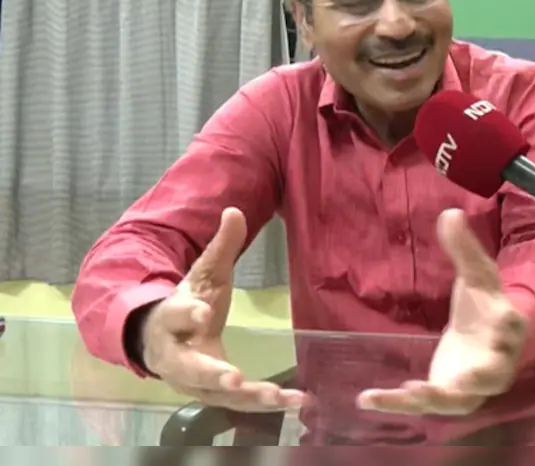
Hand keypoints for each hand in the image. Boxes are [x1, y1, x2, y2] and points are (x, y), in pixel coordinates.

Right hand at [139, 207, 305, 411]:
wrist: (158, 340)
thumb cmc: (186, 303)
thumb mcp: (203, 273)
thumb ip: (220, 246)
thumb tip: (234, 209)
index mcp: (170, 319)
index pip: (175, 314)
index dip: (188, 313)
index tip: (204, 311)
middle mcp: (176, 356)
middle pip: (189, 368)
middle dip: (211, 374)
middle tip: (234, 378)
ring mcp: (193, 381)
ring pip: (217, 394)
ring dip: (248, 398)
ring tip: (279, 396)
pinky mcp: (213, 395)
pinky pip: (237, 403)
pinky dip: (264, 405)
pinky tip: (295, 401)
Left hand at [357, 210, 527, 415]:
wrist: (489, 341)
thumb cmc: (485, 305)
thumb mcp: (476, 275)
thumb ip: (463, 248)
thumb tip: (450, 212)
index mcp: (507, 327)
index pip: (510, 327)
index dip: (505, 328)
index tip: (498, 320)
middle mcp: (496, 363)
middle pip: (492, 374)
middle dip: (480, 378)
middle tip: (464, 381)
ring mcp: (473, 387)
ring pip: (457, 399)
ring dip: (433, 399)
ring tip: (407, 394)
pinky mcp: (450, 399)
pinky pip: (427, 406)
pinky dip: (399, 405)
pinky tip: (370, 398)